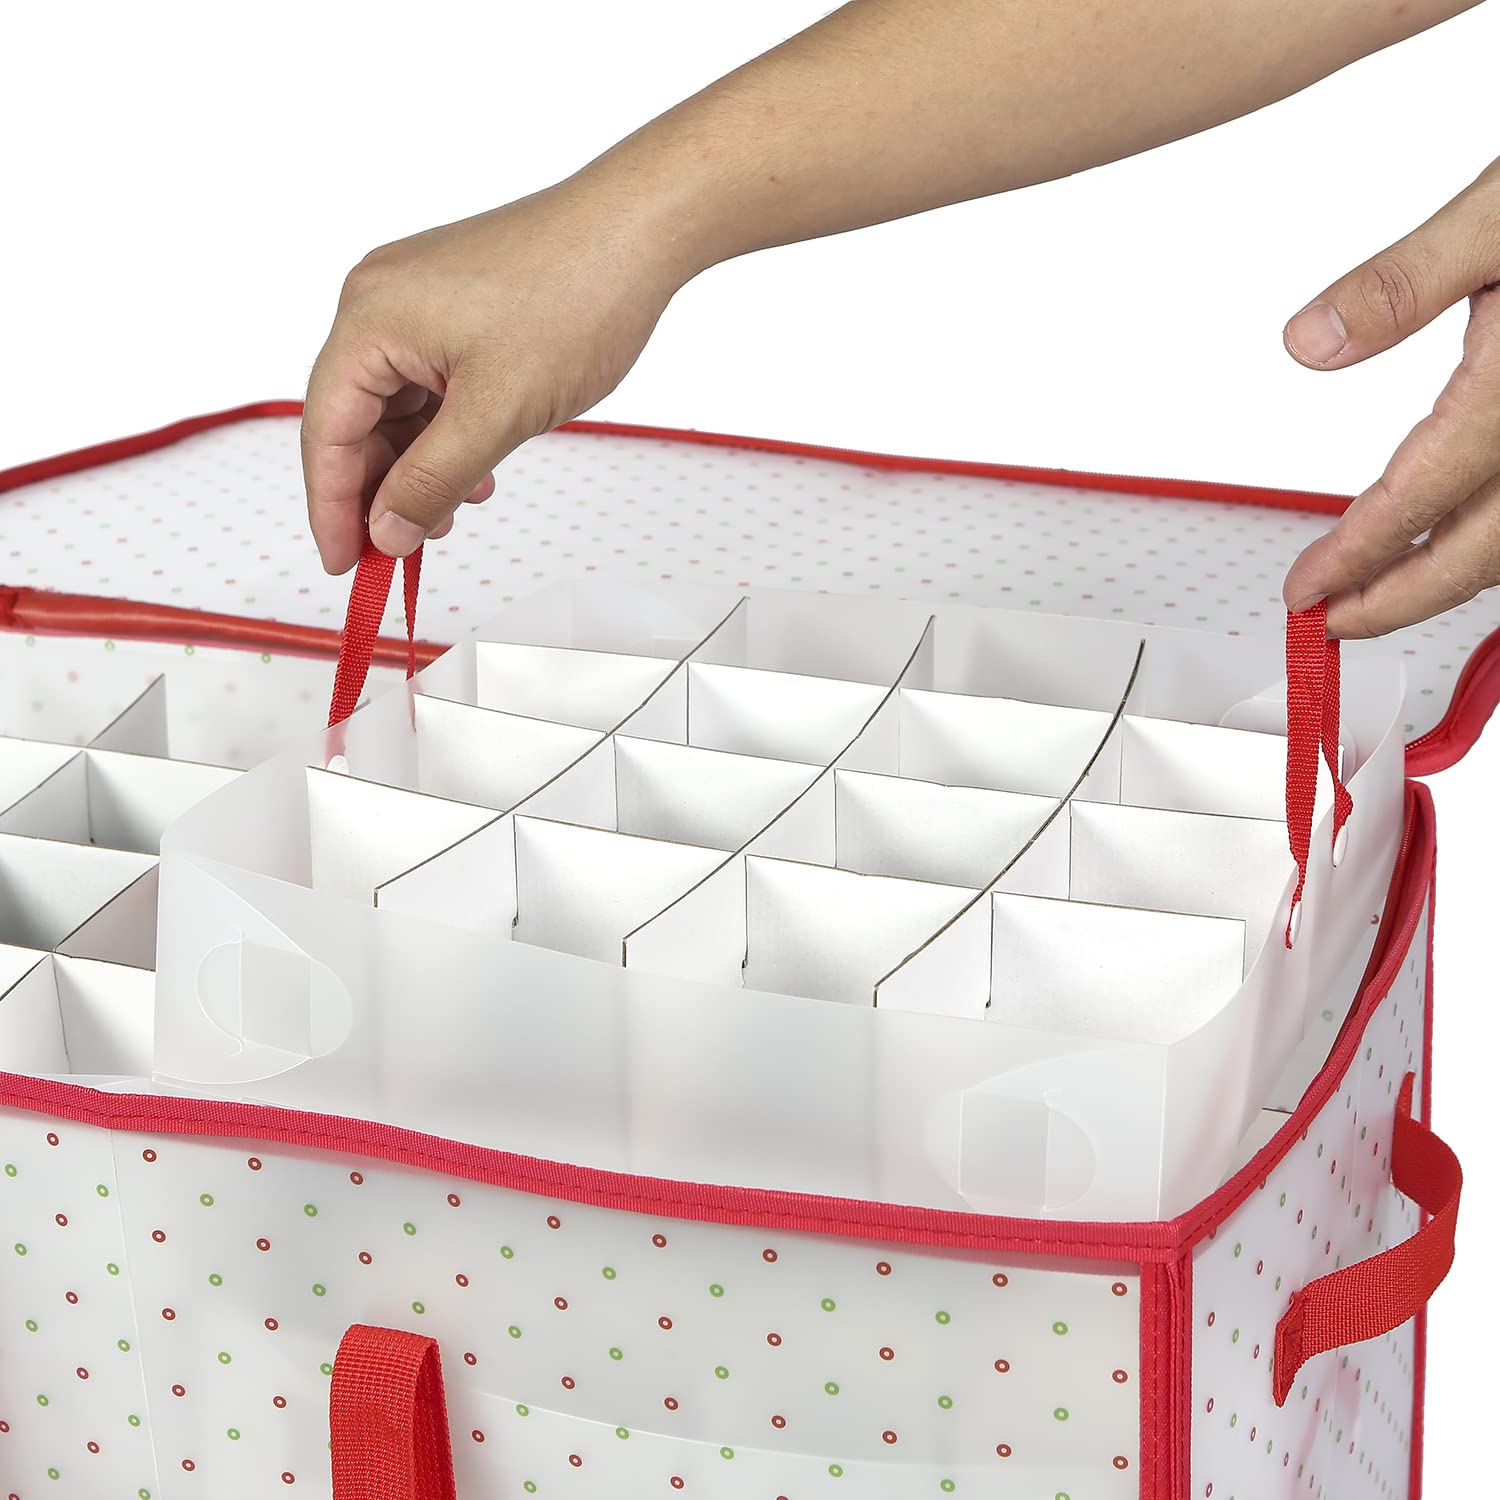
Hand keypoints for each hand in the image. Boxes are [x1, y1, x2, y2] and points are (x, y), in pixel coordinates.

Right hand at [302, 176, 692, 572]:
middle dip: (381, 492)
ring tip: (452, 514)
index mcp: (370, 318)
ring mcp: (418, 300)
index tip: (345, 565)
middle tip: (402, 553)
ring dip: (419, 467)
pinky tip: (476, 470)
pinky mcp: (455, 305)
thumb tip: (386, 532)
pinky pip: (429, 384)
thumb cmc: (575, 300)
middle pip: (355, 420)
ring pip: (397, 408)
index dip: (332, 508)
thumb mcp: (497, 413)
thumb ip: (432, 480)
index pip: (326, 431)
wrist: (639, 230)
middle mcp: (380, 301)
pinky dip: (446, 434)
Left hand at [1282, 156, 1499, 637]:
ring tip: (1386, 590)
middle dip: (1398, 599)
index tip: (1308, 592)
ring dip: (1454, 577)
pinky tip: (1466, 537)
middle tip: (1334, 620)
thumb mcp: (1496, 213)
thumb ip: (1402, 283)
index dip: (1356, 557)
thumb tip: (1309, 341)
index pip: (1418, 500)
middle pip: (1478, 555)